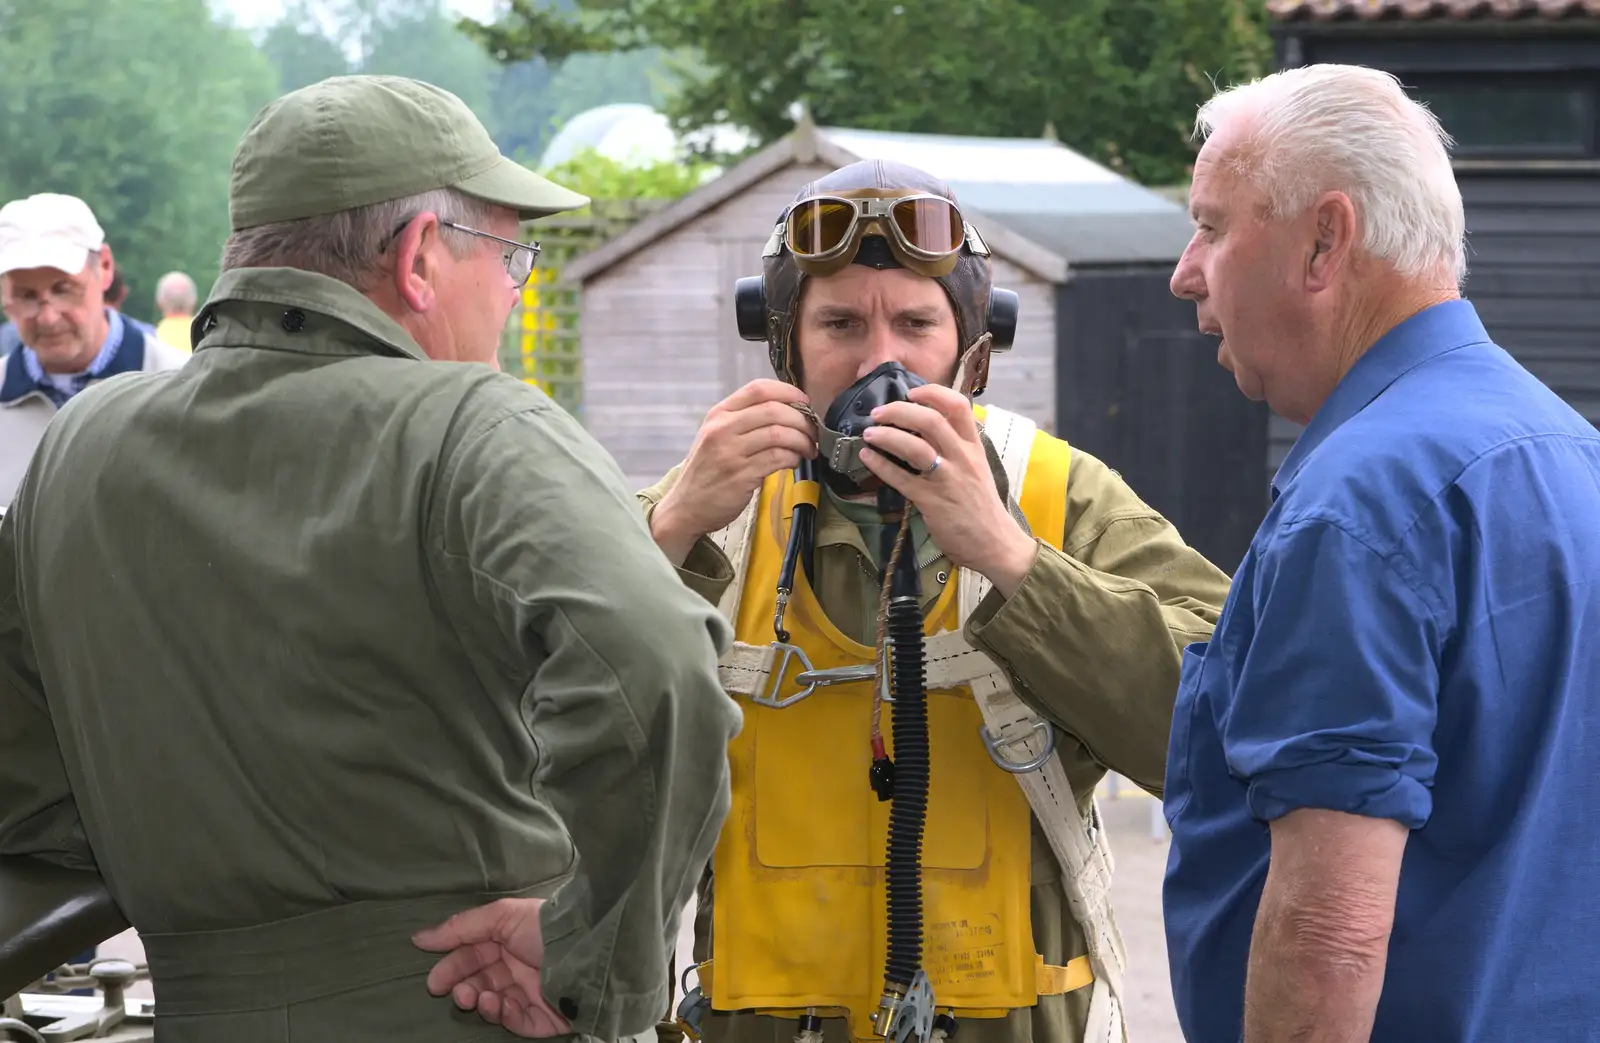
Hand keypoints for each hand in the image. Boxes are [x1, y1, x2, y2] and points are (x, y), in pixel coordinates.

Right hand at [412, 897, 572, 1037]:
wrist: (586, 950)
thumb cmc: (543, 928)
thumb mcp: (502, 916)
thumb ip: (462, 926)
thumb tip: (419, 937)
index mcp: (508, 942)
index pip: (473, 956)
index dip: (452, 967)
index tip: (433, 980)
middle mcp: (517, 968)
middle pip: (480, 982)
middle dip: (463, 987)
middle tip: (454, 992)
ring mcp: (530, 994)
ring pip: (493, 1004)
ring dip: (479, 1000)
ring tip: (475, 996)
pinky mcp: (542, 1018)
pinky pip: (515, 1021)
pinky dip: (502, 1014)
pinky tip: (498, 1003)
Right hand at [653, 379, 817, 564]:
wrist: (686, 507)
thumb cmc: (707, 470)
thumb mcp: (716, 436)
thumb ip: (743, 420)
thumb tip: (789, 410)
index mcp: (718, 413)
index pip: (758, 389)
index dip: (788, 392)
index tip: (805, 402)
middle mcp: (722, 429)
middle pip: (773, 410)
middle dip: (802, 419)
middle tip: (813, 431)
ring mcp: (730, 452)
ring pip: (779, 434)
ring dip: (802, 440)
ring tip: (809, 448)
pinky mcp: (741, 476)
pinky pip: (778, 458)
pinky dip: (793, 458)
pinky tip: (795, 461)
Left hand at [859, 384, 1038, 598]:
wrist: (995, 543)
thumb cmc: (982, 507)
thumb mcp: (977, 469)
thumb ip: (957, 448)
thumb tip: (927, 429)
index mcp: (974, 447)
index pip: (958, 406)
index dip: (932, 393)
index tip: (912, 392)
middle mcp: (962, 458)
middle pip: (931, 420)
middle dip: (900, 411)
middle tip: (879, 412)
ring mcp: (947, 479)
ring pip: (915, 446)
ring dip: (887, 435)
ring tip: (868, 432)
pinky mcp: (932, 502)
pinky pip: (901, 479)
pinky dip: (880, 466)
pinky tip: (867, 457)